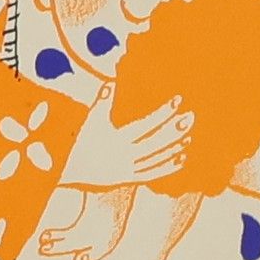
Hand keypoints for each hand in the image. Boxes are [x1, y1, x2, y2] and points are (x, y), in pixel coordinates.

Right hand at [61, 86, 191, 189]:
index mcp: (117, 139)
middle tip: (191, 117)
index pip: (146, 124)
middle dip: (174, 130)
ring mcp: (128, 168)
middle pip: (156, 142)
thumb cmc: (82, 141)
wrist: (68, 171)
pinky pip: (152, 174)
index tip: (178, 101)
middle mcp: (125, 155)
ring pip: (156, 158)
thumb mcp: (91, 121)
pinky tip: (181, 158)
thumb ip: (102, 102)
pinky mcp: (129, 178)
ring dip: (173, 148)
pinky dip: (167, 167)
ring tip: (188, 136)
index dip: (163, 113)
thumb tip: (111, 81)